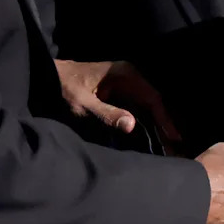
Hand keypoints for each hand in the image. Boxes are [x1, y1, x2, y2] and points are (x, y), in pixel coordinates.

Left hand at [54, 59, 180, 150]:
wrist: (47, 78)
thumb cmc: (64, 88)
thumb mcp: (83, 104)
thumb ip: (106, 114)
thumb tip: (132, 125)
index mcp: (126, 74)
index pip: (153, 98)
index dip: (165, 119)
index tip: (174, 139)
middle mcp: (130, 78)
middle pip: (153, 105)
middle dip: (164, 127)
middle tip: (175, 150)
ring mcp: (125, 86)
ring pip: (146, 109)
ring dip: (156, 128)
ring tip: (167, 149)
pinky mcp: (118, 96)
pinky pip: (137, 111)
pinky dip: (144, 125)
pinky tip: (150, 141)